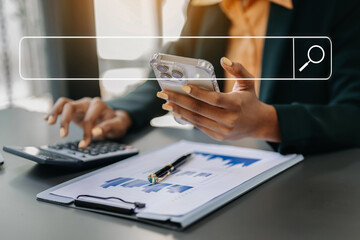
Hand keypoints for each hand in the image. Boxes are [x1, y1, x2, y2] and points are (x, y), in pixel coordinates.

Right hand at [44, 97, 131, 147]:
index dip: (86, 132)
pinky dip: (54, 111)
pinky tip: (47, 119)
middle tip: (63, 135)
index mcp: (99, 105)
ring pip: (64, 103)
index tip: (84, 144)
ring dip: (55, 112)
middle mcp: (88, 102)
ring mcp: (80, 104)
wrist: (115, 119)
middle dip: (66, 120)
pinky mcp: (75, 109)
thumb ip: (107, 128)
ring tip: (50, 122)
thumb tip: (95, 132)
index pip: (88, 118)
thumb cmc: (116, 122)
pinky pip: (62, 106)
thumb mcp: (117, 126)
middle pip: (72, 106)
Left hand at [156, 57, 280, 141]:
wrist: (258, 124)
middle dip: (179, 101)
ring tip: (166, 103)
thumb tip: (223, 60)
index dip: (198, 93)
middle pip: (200, 110)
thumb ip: (238, 69)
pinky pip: (199, 126)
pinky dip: (186, 119)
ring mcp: (223, 130)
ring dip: (179, 111)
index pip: (214, 99)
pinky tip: (176, 112)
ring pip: (196, 119)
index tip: (183, 86)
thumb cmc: (250, 100)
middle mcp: (229, 119)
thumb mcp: (249, 82)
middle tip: (163, 94)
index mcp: (236, 104)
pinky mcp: (218, 136)